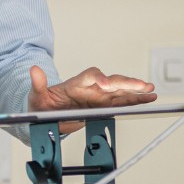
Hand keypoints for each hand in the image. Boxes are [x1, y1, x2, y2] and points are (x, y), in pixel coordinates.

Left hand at [28, 65, 156, 133]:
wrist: (45, 113)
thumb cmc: (41, 103)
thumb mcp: (36, 95)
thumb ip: (38, 84)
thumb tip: (33, 69)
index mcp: (75, 84)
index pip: (90, 76)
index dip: (100, 78)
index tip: (106, 85)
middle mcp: (90, 88)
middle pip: (111, 81)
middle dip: (126, 83)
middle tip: (141, 86)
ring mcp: (98, 96)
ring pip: (120, 92)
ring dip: (135, 91)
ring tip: (151, 92)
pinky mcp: (102, 106)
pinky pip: (121, 102)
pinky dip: (134, 100)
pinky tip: (148, 99)